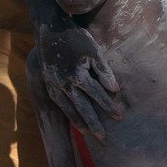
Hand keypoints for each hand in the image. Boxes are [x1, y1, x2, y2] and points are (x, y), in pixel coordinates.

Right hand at [37, 25, 121, 139]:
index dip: (108, 106)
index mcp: (77, 75)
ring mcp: (54, 84)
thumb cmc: (76, 37)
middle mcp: (64, 83)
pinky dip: (66, 111)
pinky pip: (58, 102)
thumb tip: (115, 90)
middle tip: (103, 137)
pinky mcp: (48, 82)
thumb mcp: (93, 50)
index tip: (119, 116)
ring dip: (78, 121)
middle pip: (81, 107)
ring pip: (68, 107)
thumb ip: (104, 71)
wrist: (50, 29)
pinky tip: (72, 117)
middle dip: (93, 122)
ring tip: (88, 132)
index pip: (97, 95)